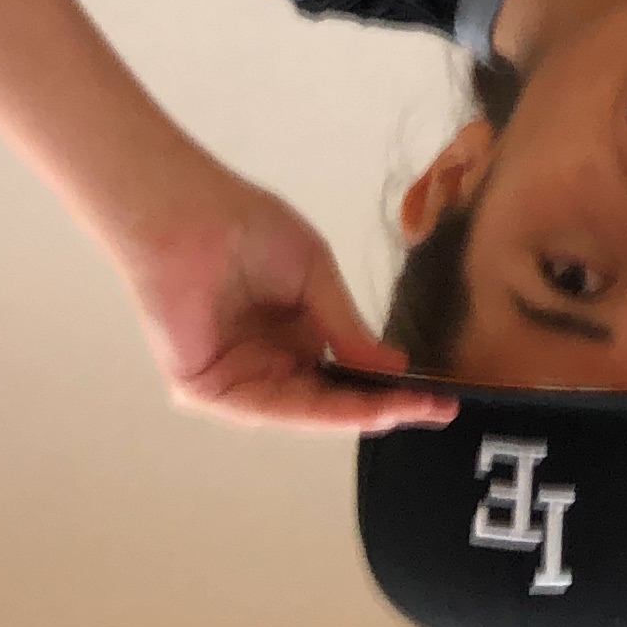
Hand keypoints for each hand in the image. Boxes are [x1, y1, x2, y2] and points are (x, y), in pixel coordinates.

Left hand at [116, 179, 458, 435]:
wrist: (186, 212)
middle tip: (438, 411)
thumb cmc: (246, 227)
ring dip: (359, 414)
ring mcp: (236, 380)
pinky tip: (360, 408)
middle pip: (329, 400)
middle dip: (383, 408)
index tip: (440, 395)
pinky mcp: (206, 389)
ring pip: (305, 410)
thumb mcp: (314, 278)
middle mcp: (265, 364)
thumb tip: (393, 368)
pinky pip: (270, 407)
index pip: (344, 374)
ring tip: (410, 410)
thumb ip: (347, 329)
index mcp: (289, 336)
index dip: (388, 387)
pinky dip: (318, 412)